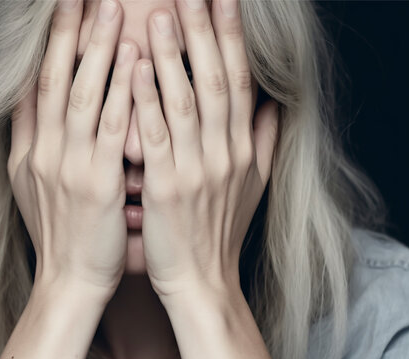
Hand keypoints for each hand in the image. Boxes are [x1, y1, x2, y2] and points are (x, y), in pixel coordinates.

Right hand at [7, 0, 138, 294]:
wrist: (71, 278)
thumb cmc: (61, 230)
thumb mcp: (32, 183)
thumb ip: (31, 139)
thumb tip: (28, 100)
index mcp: (30, 149)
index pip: (35, 84)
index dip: (47, 43)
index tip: (60, 9)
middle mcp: (44, 151)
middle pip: (54, 78)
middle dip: (68, 31)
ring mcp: (68, 165)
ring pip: (80, 94)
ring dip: (95, 49)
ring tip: (110, 9)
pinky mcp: (97, 182)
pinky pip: (111, 127)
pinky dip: (122, 91)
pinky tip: (135, 61)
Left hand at [131, 0, 278, 300]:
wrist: (201, 280)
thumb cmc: (220, 232)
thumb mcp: (253, 186)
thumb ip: (264, 142)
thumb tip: (274, 105)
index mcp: (242, 149)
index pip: (241, 82)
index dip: (234, 39)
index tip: (227, 2)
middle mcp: (224, 153)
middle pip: (217, 81)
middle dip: (206, 33)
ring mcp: (196, 169)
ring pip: (186, 101)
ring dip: (173, 56)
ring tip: (160, 16)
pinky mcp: (166, 186)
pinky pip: (156, 135)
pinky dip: (146, 100)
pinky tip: (134, 68)